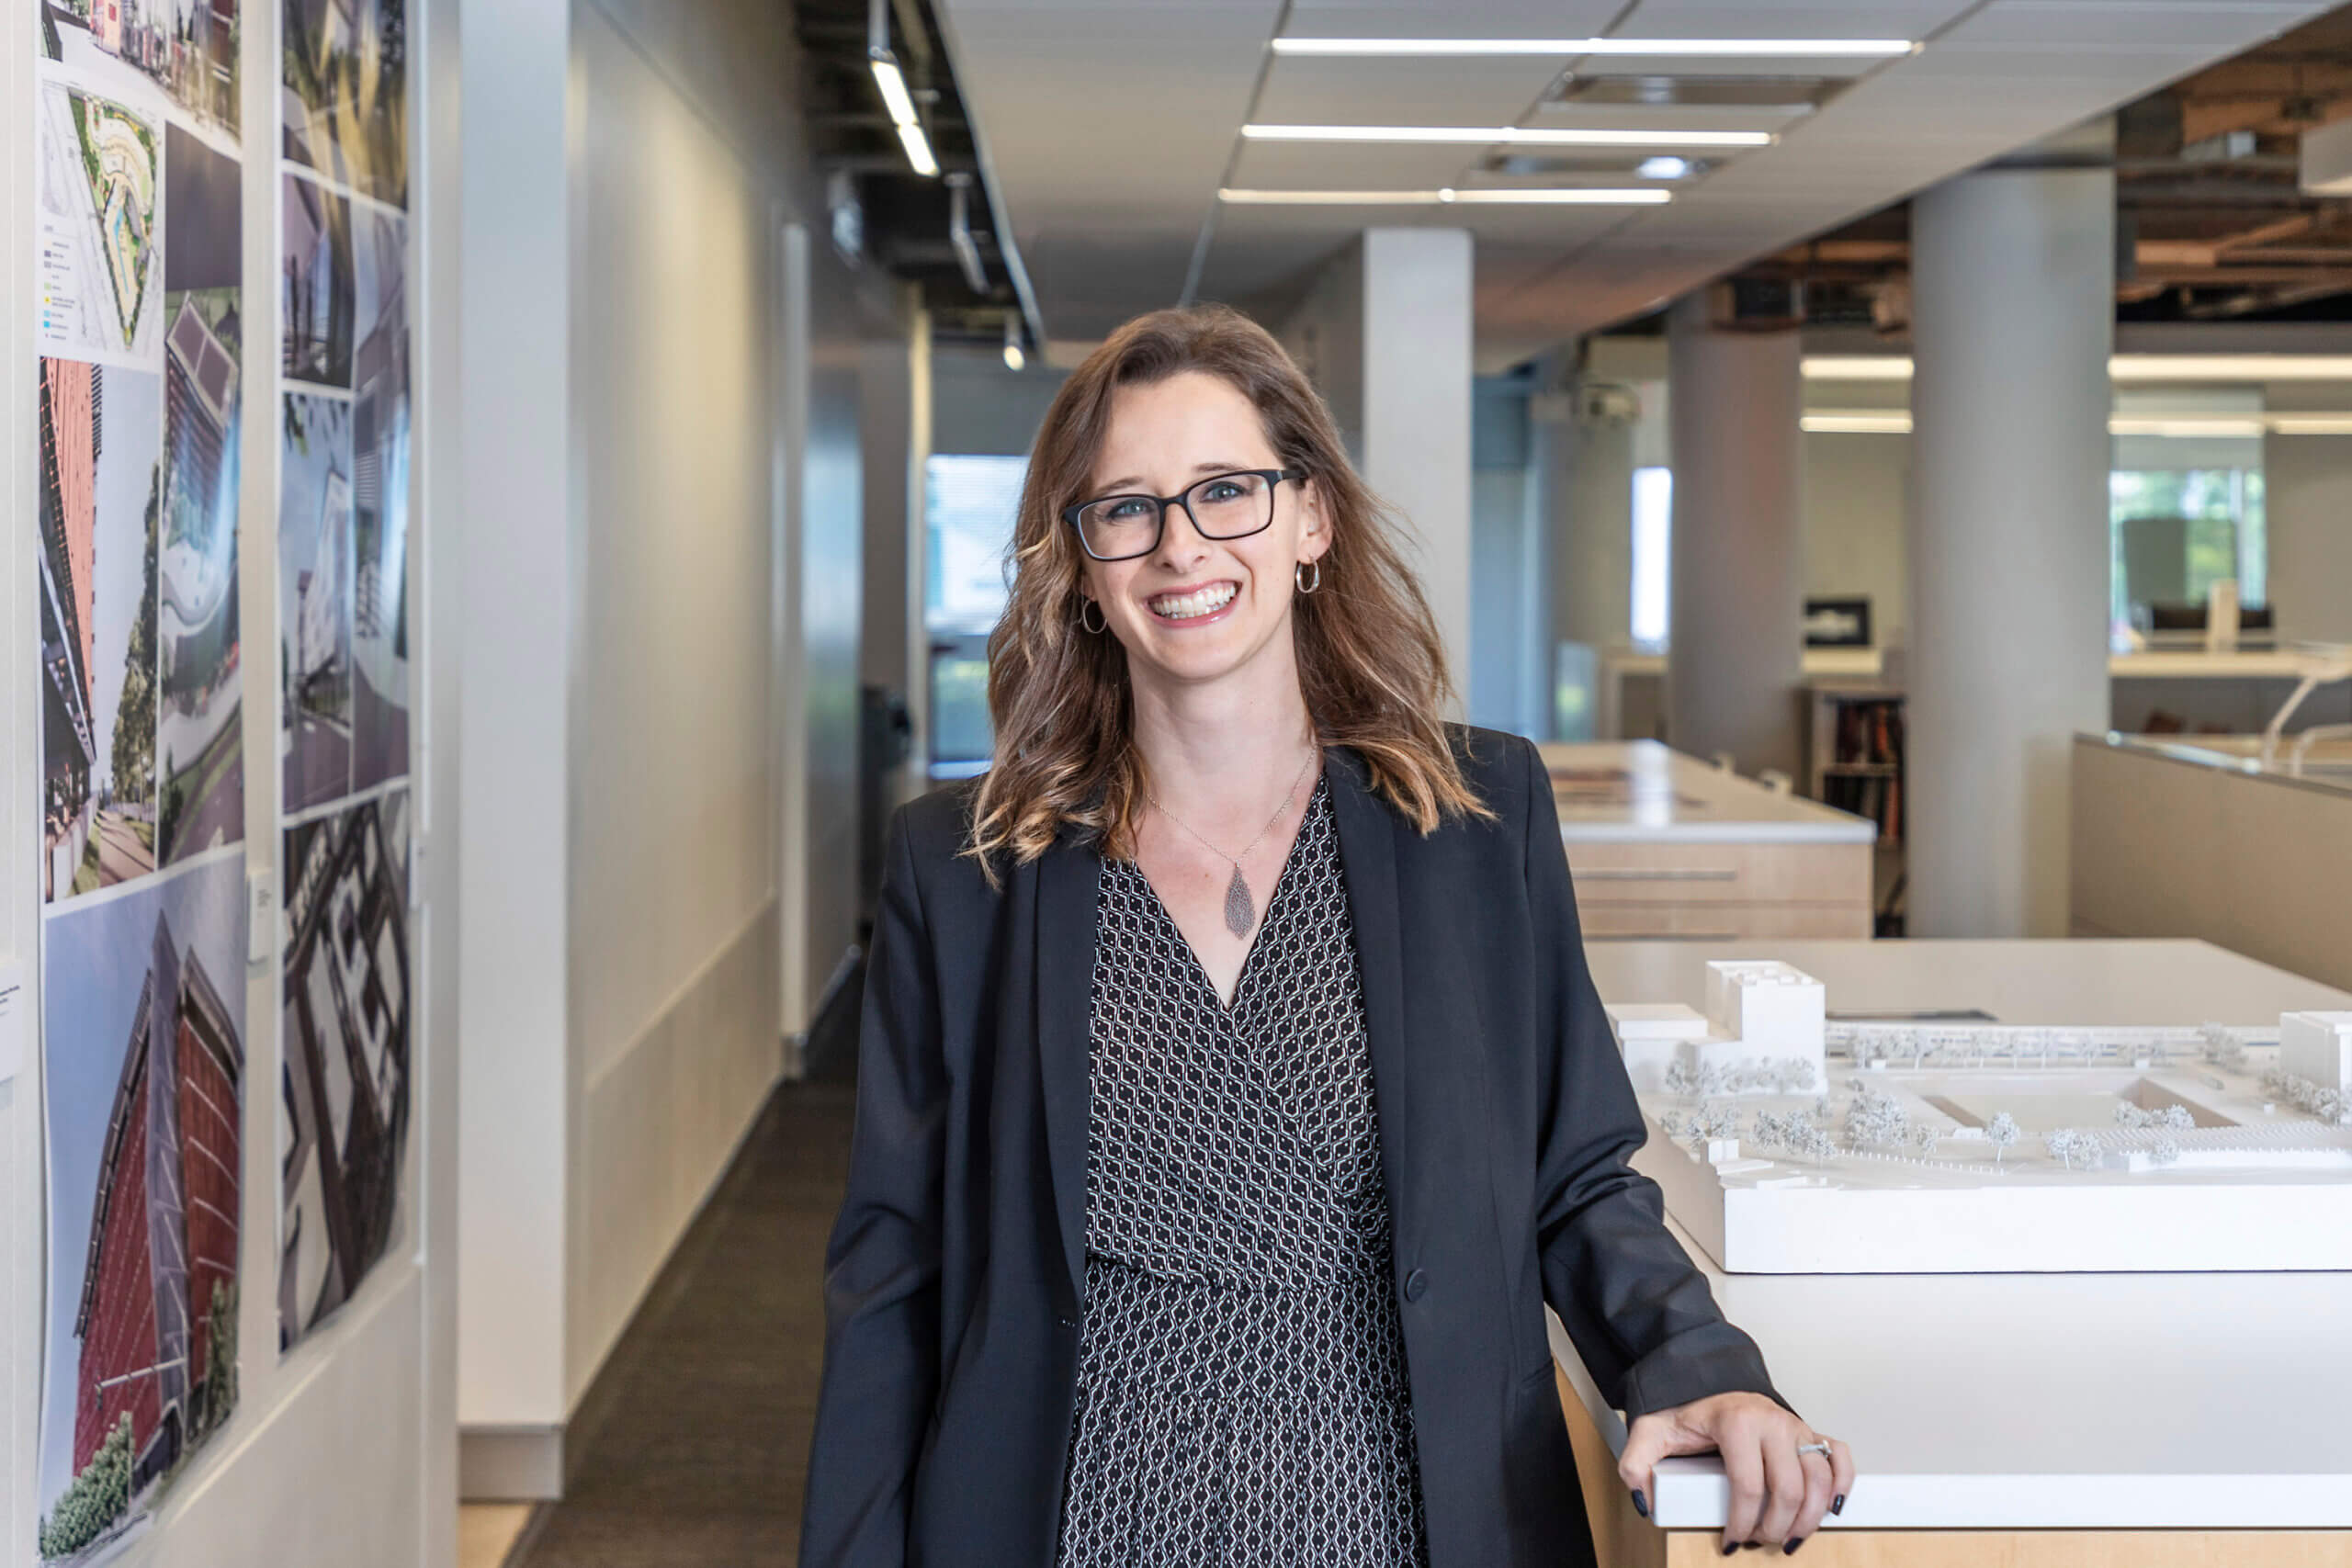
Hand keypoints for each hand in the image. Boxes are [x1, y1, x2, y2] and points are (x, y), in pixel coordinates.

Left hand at [1617, 1392, 1852, 1554]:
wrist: (1705, 1377)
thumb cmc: (1683, 1409)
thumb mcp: (1650, 1432)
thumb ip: (1636, 1464)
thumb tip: (1646, 1502)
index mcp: (1737, 1422)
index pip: (1749, 1487)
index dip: (1741, 1523)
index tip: (1731, 1542)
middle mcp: (1772, 1422)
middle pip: (1787, 1490)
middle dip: (1773, 1527)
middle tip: (1756, 1541)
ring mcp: (1794, 1426)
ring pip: (1818, 1481)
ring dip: (1808, 1518)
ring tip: (1788, 1538)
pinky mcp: (1808, 1431)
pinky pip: (1839, 1456)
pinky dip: (1843, 1483)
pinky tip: (1833, 1508)